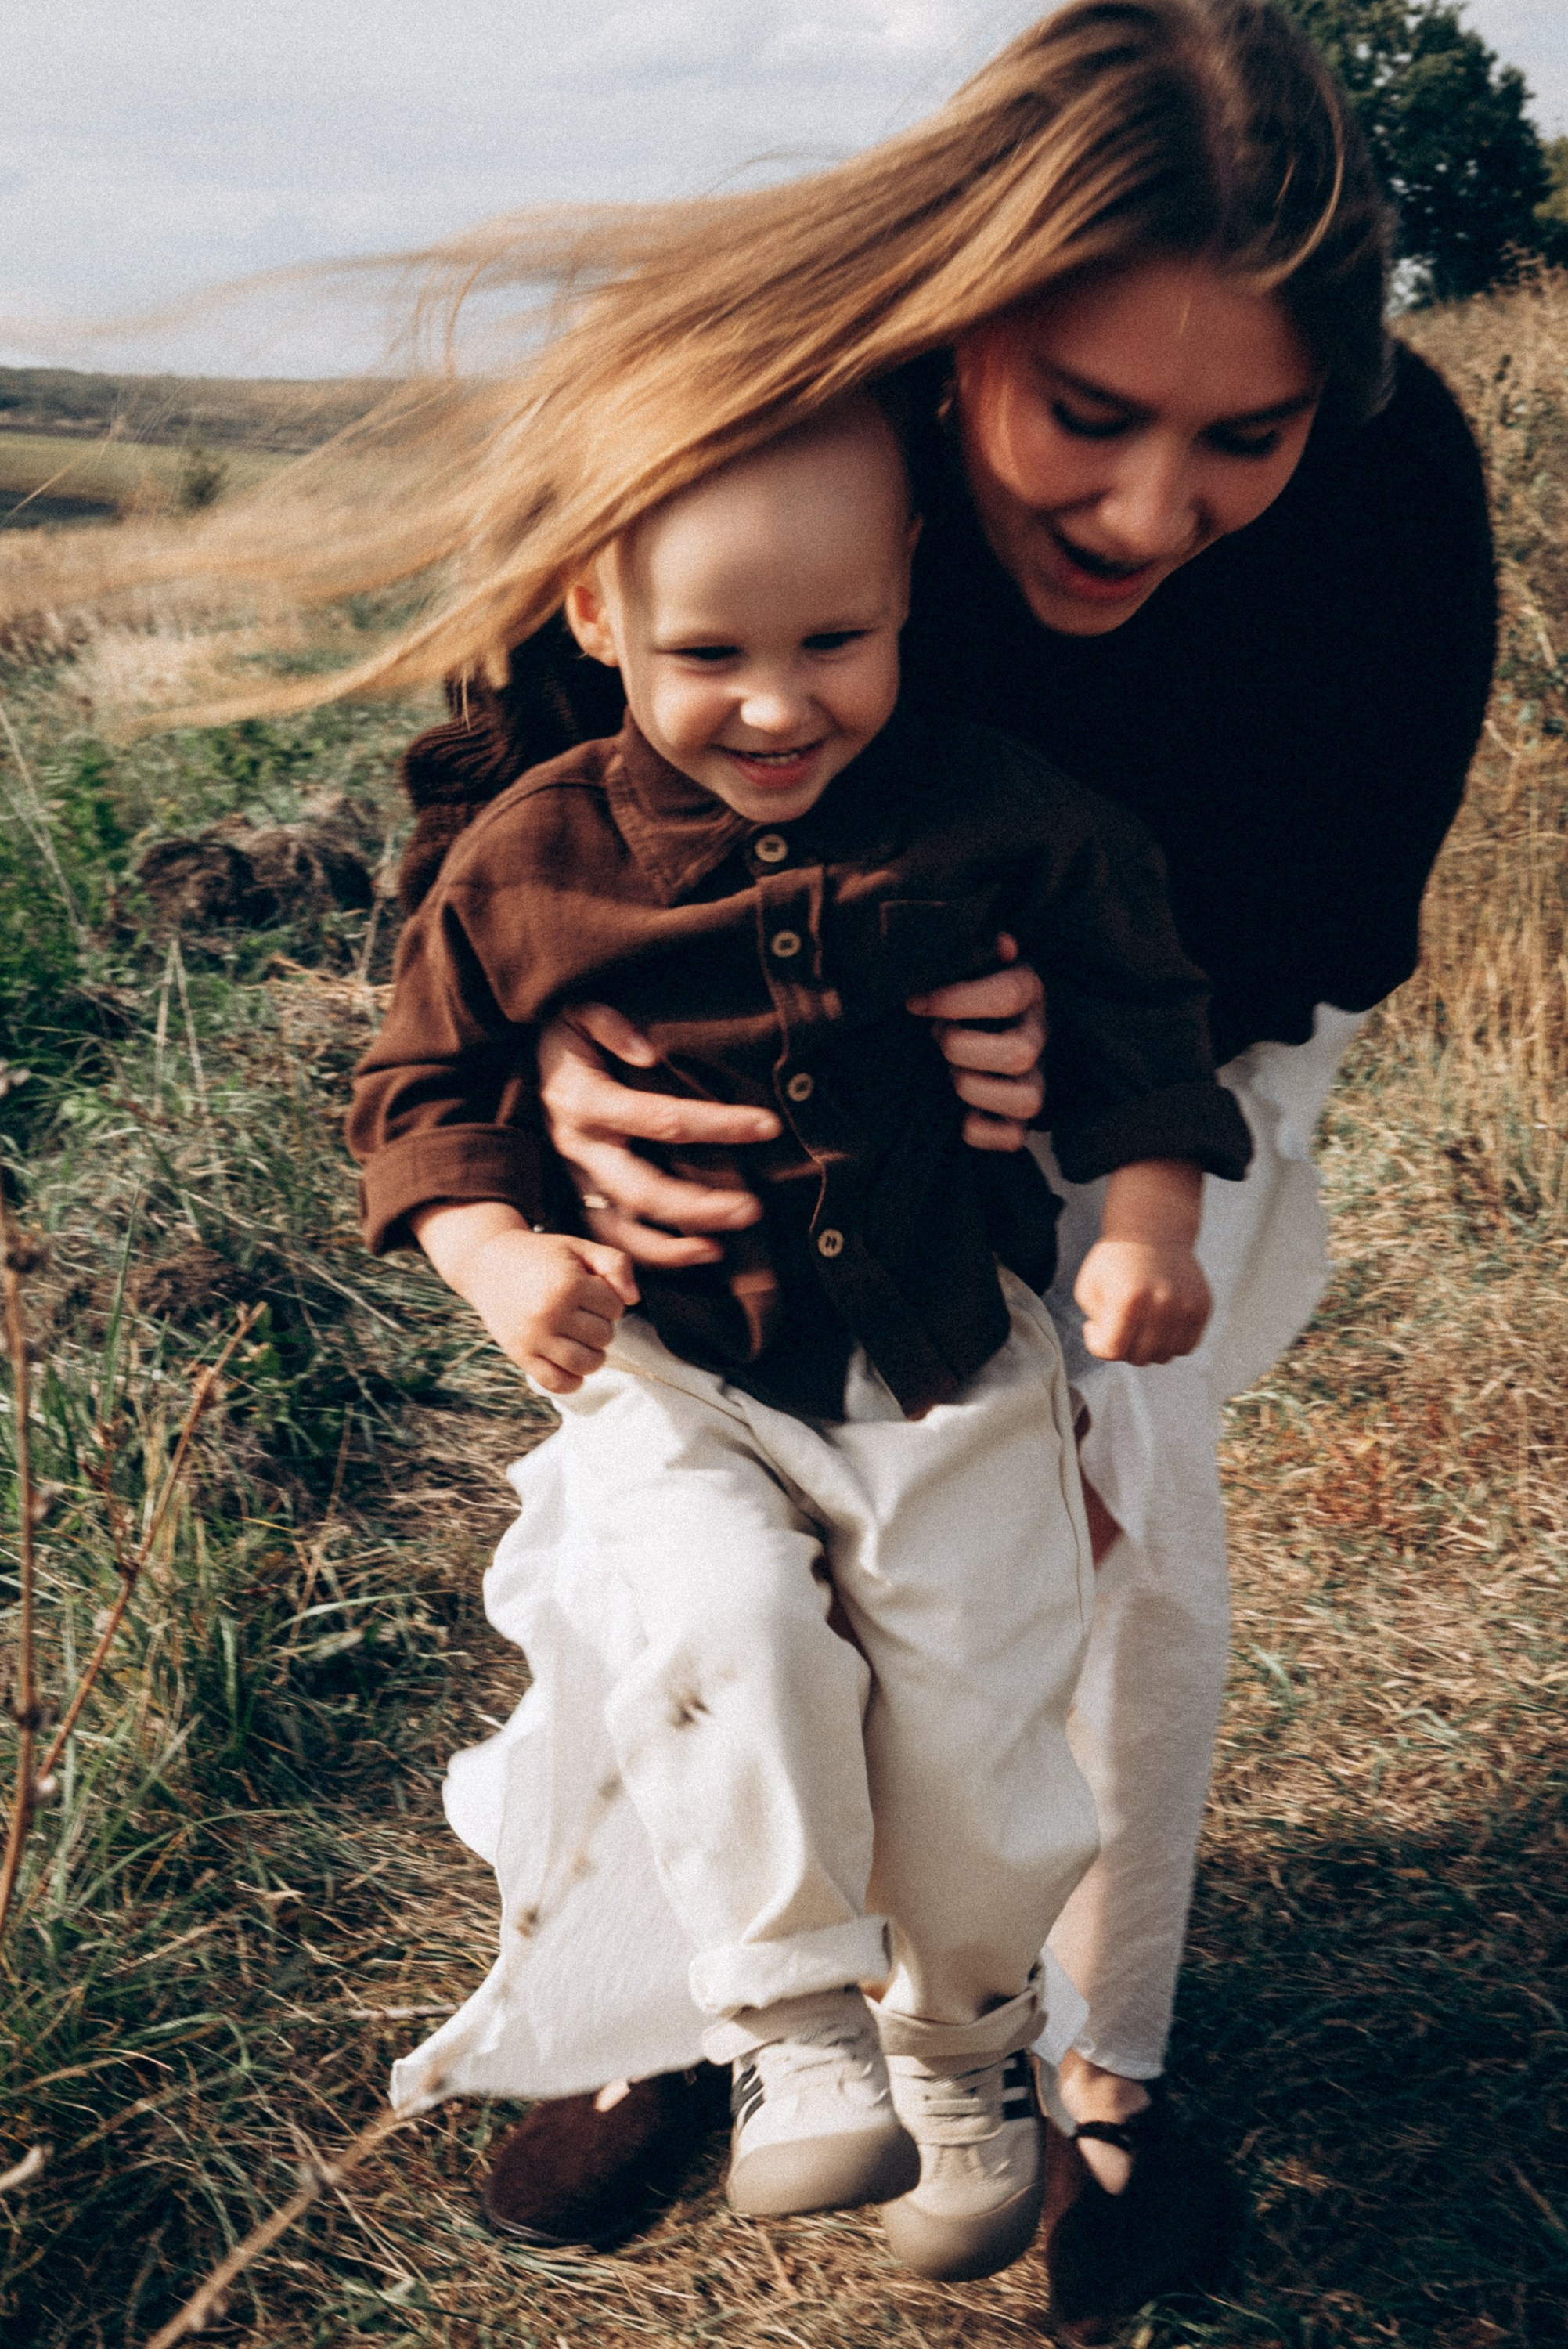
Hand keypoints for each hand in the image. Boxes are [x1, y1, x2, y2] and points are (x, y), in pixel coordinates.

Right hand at [412, 1202, 639, 1393]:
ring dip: (593, 1354)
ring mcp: (533, 1338)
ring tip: (583, 1338)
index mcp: (568, 1284)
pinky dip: (572, 1380)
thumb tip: (633, 1300)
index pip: (615, 1308)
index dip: (609, 1299)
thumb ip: (615, 1264)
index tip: (592, 1290)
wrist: (488, 1262)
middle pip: (604, 1337)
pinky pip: (556, 1383)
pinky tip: (572, 1363)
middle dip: (601, 1324)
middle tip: (583, 1312)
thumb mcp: (579, 1248)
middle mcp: (550, 1314)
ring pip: (586, 1364)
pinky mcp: (520, 1355)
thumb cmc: (542, 1255)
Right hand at [536, 1006, 779, 1267]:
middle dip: (699, 1204)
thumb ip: (608, 1024)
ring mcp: (578, 1179)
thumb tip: (648, 1052)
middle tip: (753, 1209)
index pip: (663, 1118)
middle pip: (645, 1188)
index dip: (718, 1124)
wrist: (524, 1069)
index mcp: (585, 1101)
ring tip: (722, 1249)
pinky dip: (653, 1256)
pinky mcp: (580, 1197)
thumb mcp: (575, 1013)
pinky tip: (697, 1255)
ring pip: (624, 1228)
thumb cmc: (567, 1040)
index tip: (768, 1126)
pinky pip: (613, 1241)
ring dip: (675, 1246)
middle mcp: (580, 1147)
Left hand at [906, 934, 1045, 1151]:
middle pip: (1020, 1053)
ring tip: (949, 1073)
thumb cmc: (967, 986)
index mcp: (1028, 990)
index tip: (916, 1003)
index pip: (1006, 996)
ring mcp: (1035, 1079)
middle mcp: (1039, 1037)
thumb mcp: (972, 960)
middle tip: (938, 1038)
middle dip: (964, 1049)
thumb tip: (1002, 943)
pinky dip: (980, 1132)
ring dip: (974, 1089)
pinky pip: (1013, 1138)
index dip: (955, 1000)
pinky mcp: (1021, 1118)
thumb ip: (977, 949)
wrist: (980, 1020)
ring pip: (1028, 1100)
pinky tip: (959, 1113)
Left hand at [1074, 1239, 1210, 1364]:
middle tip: (1118, 1325)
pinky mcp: (1203, 1306)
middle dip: (1123, 1347)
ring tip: (1138, 1326)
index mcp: (1128, 1298)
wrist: (1153, 1231)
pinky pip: (1187, 1346)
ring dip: (1148, 1348)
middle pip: (1139, 1357)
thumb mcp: (1088, 1288)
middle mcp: (1161, 1303)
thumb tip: (1117, 1351)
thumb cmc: (1114, 1264)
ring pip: (1165, 1356)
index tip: (1093, 1326)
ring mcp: (1186, 1306)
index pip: (1112, 1350)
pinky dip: (1170, 1343)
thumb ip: (1096, 1327)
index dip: (1097, 1344)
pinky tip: (1158, 1325)